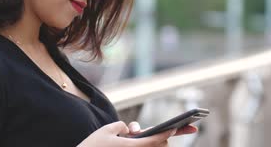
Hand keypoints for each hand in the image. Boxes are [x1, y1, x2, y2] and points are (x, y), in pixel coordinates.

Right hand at [77, 121, 197, 146]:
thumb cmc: (93, 146)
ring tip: (161, 135)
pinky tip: (146, 139)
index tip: (176, 128)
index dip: (167, 133)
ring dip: (154, 144)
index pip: (155, 139)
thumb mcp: (107, 130)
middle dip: (163, 139)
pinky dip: (144, 146)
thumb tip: (130, 130)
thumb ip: (122, 126)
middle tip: (178, 129)